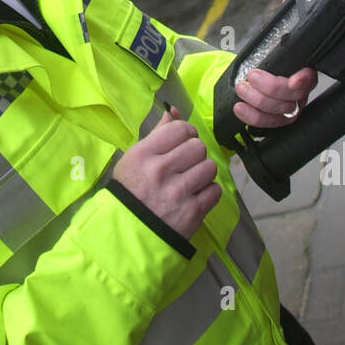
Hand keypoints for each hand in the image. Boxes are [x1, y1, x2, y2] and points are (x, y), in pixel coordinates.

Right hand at [112, 108, 221, 239]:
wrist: (129, 233)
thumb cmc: (130, 191)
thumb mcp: (134, 159)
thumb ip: (157, 134)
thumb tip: (174, 111)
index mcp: (143, 155)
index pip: (180, 129)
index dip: (186, 133)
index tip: (182, 142)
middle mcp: (161, 171)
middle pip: (198, 146)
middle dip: (195, 153)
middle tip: (186, 163)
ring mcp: (178, 193)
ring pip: (210, 167)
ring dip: (203, 172)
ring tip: (191, 179)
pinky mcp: (193, 212)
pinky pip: (215, 190)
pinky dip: (208, 192)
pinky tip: (195, 195)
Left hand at [233, 0, 316, 130]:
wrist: (260, 65)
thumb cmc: (273, 46)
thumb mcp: (280, 27)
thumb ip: (290, 8)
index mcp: (305, 66)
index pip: (308, 79)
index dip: (298, 82)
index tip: (285, 79)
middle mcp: (300, 89)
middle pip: (292, 99)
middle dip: (268, 89)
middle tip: (249, 77)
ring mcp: (290, 105)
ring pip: (281, 113)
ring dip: (258, 103)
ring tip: (241, 89)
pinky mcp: (276, 116)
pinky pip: (270, 125)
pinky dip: (253, 118)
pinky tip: (239, 108)